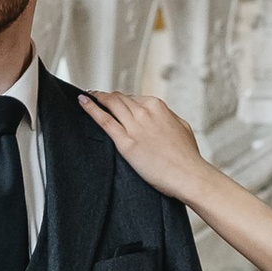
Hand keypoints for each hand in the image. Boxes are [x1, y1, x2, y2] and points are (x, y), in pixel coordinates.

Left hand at [81, 90, 211, 204]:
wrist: (188, 174)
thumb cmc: (187, 156)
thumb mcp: (181, 126)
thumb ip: (168, 117)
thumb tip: (161, 114)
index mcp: (158, 107)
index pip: (134, 98)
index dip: (123, 99)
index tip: (116, 101)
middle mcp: (145, 112)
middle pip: (119, 98)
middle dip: (108, 96)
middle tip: (97, 95)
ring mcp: (134, 126)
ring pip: (111, 104)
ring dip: (97, 97)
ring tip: (88, 95)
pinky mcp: (125, 143)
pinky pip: (104, 120)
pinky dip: (91, 108)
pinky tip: (83, 101)